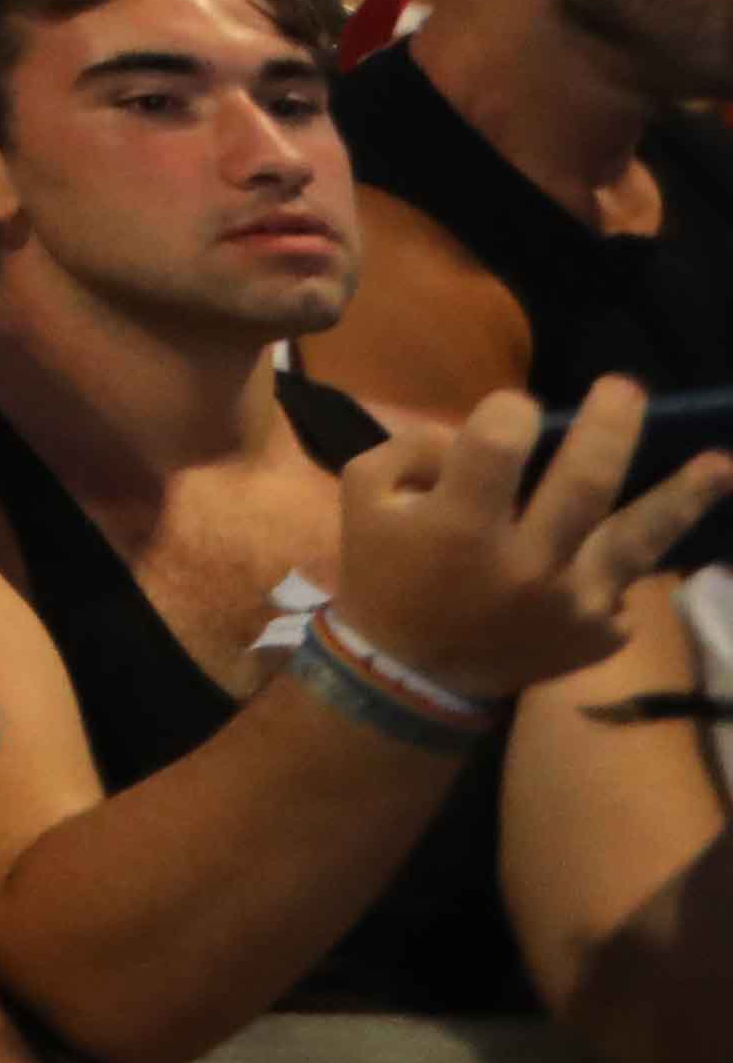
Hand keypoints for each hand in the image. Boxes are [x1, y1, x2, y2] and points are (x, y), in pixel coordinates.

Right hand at [328, 379, 732, 704]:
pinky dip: (623, 562)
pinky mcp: (600, 634)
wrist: (416, 674)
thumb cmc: (386, 573)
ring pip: (637, 541)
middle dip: (610, 427)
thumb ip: (414, 448)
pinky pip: (625, 586)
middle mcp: (526, 566)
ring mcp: (573, 606)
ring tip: (720, 464)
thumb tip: (475, 433)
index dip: (509, 412)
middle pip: (585, 482)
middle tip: (627, 388)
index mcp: (459, 527)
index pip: (500, 445)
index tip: (512, 411)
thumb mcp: (365, 495)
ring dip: (683, 497)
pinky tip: (625, 543)